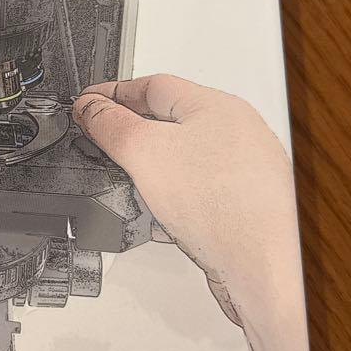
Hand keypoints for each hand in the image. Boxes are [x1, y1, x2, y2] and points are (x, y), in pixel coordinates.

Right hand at [73, 75, 309, 350]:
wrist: (263, 265)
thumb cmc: (222, 203)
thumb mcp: (145, 151)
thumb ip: (112, 126)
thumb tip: (89, 107)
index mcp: (215, 107)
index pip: (152, 85)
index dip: (113, 93)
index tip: (86, 104)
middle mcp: (232, 136)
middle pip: (168, 122)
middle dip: (130, 130)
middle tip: (99, 137)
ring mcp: (237, 174)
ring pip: (180, 161)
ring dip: (148, 170)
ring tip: (122, 178)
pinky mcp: (236, 209)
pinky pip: (192, 196)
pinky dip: (166, 202)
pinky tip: (152, 217)